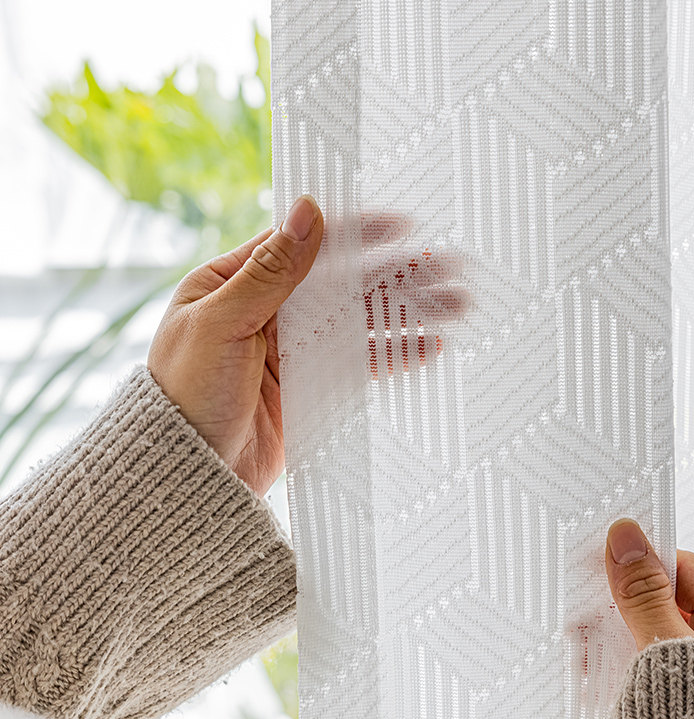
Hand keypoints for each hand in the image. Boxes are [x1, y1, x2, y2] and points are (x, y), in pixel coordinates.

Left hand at [148, 195, 468, 495]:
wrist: (188, 474)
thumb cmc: (183, 394)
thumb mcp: (220, 323)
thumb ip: (268, 271)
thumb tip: (306, 212)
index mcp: (235, 282)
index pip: (304, 246)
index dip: (353, 234)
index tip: (401, 226)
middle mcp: (267, 311)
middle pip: (341, 282)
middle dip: (394, 274)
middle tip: (445, 267)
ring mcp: (290, 349)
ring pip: (357, 321)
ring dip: (403, 312)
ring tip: (451, 305)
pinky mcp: (308, 386)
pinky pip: (357, 362)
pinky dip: (391, 353)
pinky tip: (425, 345)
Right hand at [605, 518, 693, 666]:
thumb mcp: (666, 650)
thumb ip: (644, 596)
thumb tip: (628, 539)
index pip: (688, 571)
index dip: (645, 560)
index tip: (611, 553)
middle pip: (670, 599)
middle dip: (630, 597)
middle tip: (596, 594)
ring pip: (655, 626)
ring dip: (622, 627)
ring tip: (595, 632)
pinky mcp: (687, 688)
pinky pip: (652, 653)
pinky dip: (625, 651)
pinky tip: (602, 655)